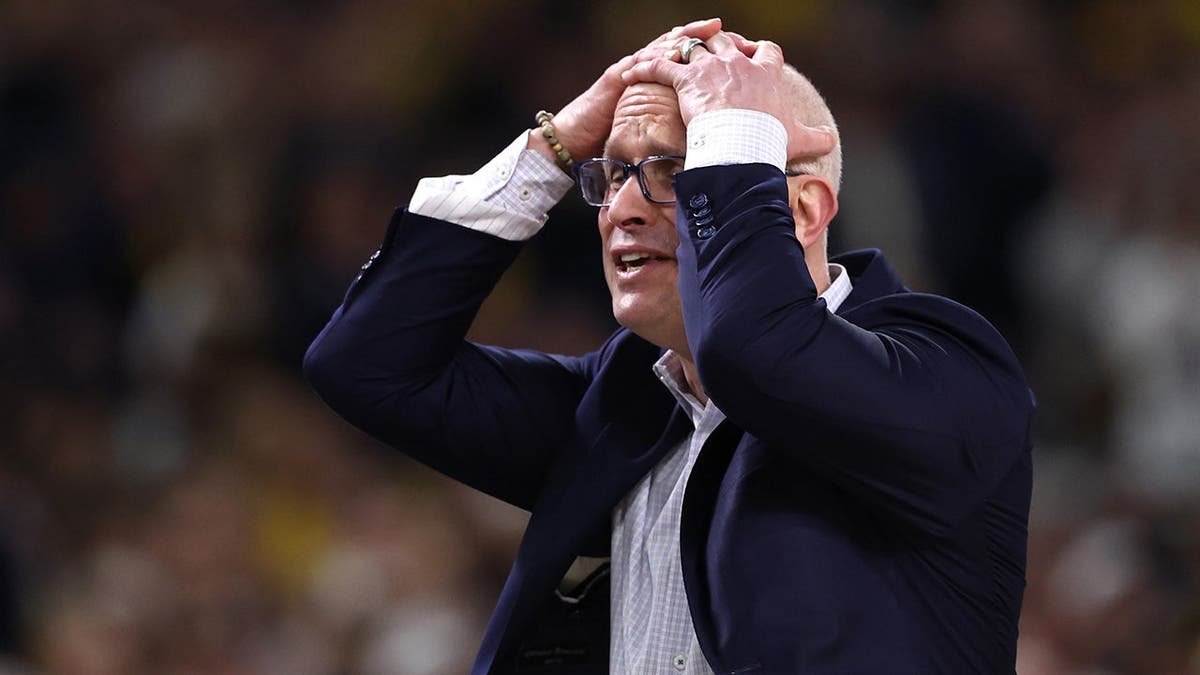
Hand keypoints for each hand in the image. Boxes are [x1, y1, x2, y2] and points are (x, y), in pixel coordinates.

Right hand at [534, 18, 723, 161]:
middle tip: (719, 26)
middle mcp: (641, 71)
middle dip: (696, 35)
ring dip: (680, 39)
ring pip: (657, 48)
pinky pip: (637, 63)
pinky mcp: (615, 79)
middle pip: (672, 45)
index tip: (729, 44)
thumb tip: (702, 139)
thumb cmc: (611, 138)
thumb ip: (670, 125)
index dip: (703, 50)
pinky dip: (655, 57)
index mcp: (652, 81)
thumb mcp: (650, 130)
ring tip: (701, 32)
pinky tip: (672, 54)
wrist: (575, 140)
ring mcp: (628, 72)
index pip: (681, 58)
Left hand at [620, 31, 836, 162]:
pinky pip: (660, 66)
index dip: (759, 52)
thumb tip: (831, 141)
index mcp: (766, 74)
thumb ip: (816, 137)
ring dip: (676, 51)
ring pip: (691, 48)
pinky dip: (644, 67)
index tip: (754, 56)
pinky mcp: (687, 79)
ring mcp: (711, 69)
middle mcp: (738, 64)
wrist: (744, 145)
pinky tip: (631, 71)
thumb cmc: (769, 142)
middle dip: (716, 45)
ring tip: (663, 57)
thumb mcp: (798, 139)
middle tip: (706, 55)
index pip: (766, 51)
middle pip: (724, 42)